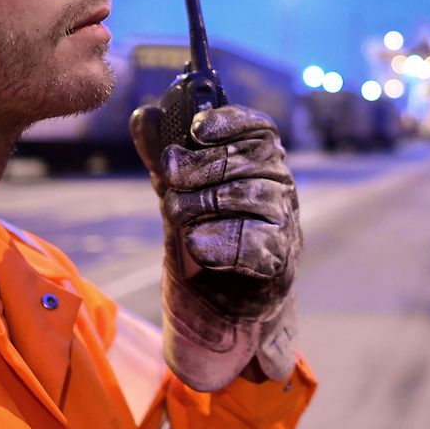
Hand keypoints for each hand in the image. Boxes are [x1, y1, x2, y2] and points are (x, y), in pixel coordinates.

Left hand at [130, 103, 301, 391]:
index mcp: (259, 167)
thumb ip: (163, 159)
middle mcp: (279, 190)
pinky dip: (223, 242)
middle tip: (170, 176)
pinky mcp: (280, 266)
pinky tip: (197, 246)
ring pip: (257, 196)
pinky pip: (259, 244)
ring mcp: (285, 227)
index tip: (196, 128)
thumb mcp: (175, 198)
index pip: (259, 129)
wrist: (215, 314)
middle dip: (206, 163)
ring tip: (176, 216)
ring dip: (208, 203)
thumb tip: (144, 114)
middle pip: (256, 158)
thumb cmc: (203, 247)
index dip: (231, 121)